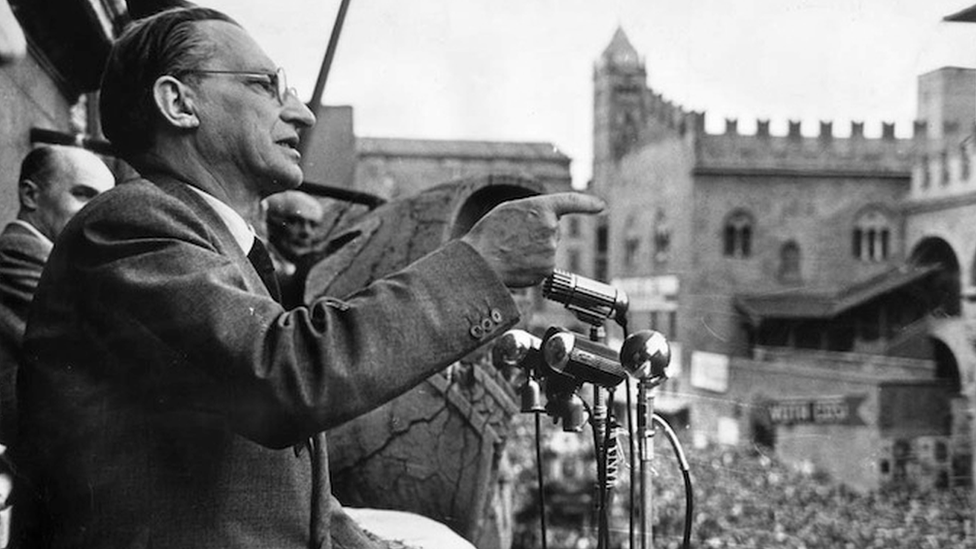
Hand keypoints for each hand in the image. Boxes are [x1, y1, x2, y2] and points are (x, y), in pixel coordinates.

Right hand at [461, 192, 604, 287]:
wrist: (480, 260)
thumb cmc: (490, 233)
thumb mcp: (510, 210)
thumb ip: (533, 211)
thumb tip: (549, 221)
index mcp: (541, 207)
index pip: (570, 202)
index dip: (587, 203)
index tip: (600, 206)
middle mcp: (550, 227)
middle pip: (552, 231)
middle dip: (537, 234)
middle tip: (513, 238)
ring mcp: (550, 250)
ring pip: (547, 250)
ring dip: (533, 251)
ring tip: (512, 251)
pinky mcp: (547, 269)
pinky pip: (543, 266)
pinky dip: (532, 266)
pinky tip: (517, 263)